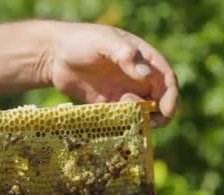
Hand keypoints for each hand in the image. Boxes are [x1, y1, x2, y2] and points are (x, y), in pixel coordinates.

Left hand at [46, 23, 178, 126]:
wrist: (53, 55)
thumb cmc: (80, 41)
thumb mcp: (104, 42)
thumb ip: (125, 54)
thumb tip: (144, 74)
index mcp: (143, 58)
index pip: (166, 79)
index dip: (171, 96)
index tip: (167, 110)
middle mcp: (137, 77)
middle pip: (160, 99)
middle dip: (160, 113)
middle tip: (151, 123)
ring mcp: (123, 91)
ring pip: (143, 110)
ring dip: (141, 118)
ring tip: (125, 112)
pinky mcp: (108, 104)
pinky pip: (123, 117)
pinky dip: (124, 123)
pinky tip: (114, 120)